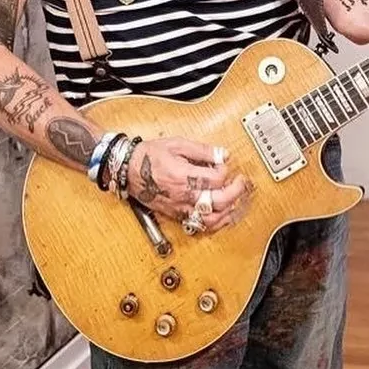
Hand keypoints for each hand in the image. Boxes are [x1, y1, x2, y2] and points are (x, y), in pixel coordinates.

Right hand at [127, 137, 248, 232]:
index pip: (216, 179)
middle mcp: (182, 195)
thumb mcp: (177, 144)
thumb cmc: (149, 156)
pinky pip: (200, 225)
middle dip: (235, 192)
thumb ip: (202, 150)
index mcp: (183, 176)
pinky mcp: (176, 215)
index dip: (226, 171)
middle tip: (241, 183)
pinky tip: (222, 214)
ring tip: (235, 200)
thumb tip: (223, 154)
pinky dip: (215, 222)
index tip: (224, 165)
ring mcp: (179, 208)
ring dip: (228, 211)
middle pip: (219, 201)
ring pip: (211, 219)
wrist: (127, 170)